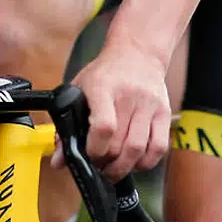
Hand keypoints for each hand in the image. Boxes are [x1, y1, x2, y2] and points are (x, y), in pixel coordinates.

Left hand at [63, 41, 170, 179]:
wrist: (137, 53)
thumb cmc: (105, 74)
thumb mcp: (79, 89)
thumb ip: (66, 125)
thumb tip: (58, 161)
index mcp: (103, 87)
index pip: (104, 127)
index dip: (95, 150)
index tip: (88, 156)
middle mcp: (129, 96)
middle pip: (119, 143)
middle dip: (106, 163)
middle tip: (98, 165)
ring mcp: (149, 104)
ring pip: (139, 149)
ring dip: (124, 167)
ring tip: (113, 168)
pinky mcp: (164, 113)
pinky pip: (159, 148)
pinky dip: (146, 162)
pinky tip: (134, 161)